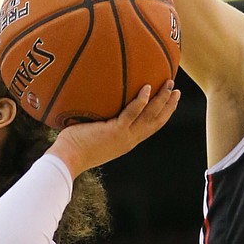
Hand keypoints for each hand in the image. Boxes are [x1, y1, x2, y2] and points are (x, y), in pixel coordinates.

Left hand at [51, 80, 179, 177]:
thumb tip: (95, 103)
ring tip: (169, 84)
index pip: (149, 128)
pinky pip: (132, 113)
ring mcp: (124, 137)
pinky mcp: (115, 132)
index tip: (170, 103)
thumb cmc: (73, 147)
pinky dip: (141, 101)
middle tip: (176, 90)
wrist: (67, 159)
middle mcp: (129, 141)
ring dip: (162, 100)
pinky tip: (146, 87)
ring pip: (149, 117)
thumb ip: (100, 121)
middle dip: (168, 106)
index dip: (162, 115)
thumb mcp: (93, 134)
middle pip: (156, 122)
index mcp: (126, 142)